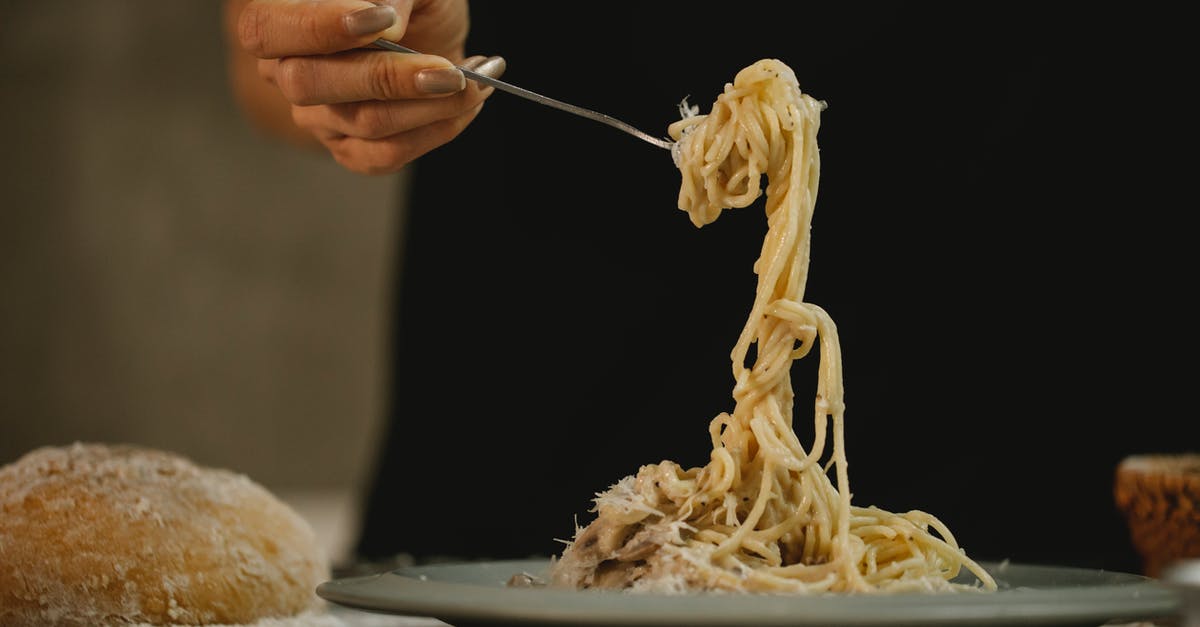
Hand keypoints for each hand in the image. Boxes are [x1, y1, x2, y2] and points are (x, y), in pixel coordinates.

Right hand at [232, 0, 502, 173]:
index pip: (265, 29)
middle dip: (387, 78)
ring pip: (361, 122)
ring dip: (429, 106)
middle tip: (448, 71)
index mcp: (280, 17)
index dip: (317, 28)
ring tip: (472, 83)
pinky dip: (437, 130)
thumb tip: (386, 26)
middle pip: (309, 84)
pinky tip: (466, 105)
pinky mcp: (350, 149)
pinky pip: (385, 155)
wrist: (432, 28)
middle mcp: (286, 70)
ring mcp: (316, 115)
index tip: (381, 21)